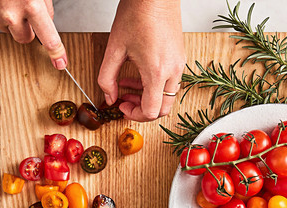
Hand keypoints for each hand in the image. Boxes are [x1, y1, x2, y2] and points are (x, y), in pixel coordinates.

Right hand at [0, 0, 66, 68]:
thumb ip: (44, 6)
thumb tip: (46, 23)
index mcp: (30, 4)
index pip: (48, 36)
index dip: (56, 52)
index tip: (61, 63)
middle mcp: (11, 14)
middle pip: (26, 39)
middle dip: (28, 29)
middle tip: (25, 12)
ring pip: (10, 31)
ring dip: (13, 21)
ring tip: (9, 0)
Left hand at [98, 0, 184, 120]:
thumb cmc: (138, 13)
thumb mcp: (114, 49)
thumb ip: (107, 79)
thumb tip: (109, 98)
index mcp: (157, 72)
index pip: (151, 111)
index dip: (134, 115)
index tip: (122, 107)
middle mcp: (173, 70)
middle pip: (163, 109)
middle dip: (142, 110)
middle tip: (125, 102)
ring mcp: (179, 64)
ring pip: (167, 97)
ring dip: (147, 98)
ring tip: (127, 87)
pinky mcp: (179, 58)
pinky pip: (169, 82)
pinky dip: (154, 86)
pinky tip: (137, 76)